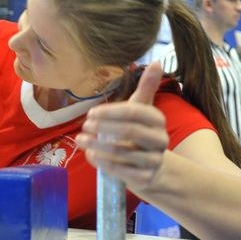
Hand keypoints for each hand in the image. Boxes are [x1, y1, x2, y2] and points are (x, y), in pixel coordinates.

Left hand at [75, 62, 168, 194]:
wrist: (150, 166)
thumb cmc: (139, 132)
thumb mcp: (141, 108)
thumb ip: (146, 87)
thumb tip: (157, 61)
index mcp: (157, 119)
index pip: (134, 112)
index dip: (111, 112)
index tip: (90, 113)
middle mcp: (160, 139)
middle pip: (129, 132)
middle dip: (103, 129)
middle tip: (84, 127)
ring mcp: (154, 160)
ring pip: (123, 153)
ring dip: (98, 146)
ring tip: (81, 141)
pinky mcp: (146, 178)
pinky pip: (122, 171)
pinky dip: (103, 163)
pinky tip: (90, 155)